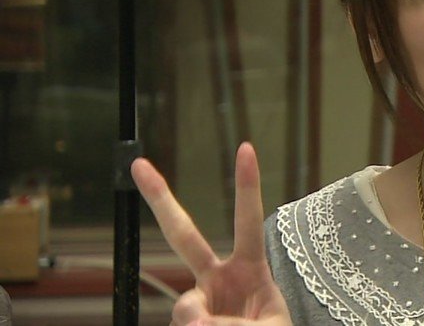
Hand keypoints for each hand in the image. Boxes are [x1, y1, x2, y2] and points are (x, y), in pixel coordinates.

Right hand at [132, 142, 291, 325]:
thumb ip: (235, 323)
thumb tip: (191, 319)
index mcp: (250, 268)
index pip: (248, 222)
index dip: (247, 187)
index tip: (246, 148)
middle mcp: (219, 278)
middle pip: (184, 235)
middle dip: (162, 201)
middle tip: (140, 167)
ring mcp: (199, 301)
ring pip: (185, 305)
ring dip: (200, 323)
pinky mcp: (184, 322)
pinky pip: (182, 325)